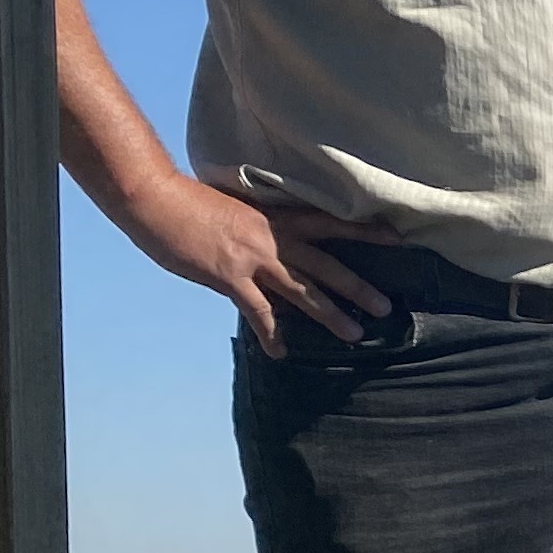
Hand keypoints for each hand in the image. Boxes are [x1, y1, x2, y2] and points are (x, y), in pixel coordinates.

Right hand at [118, 174, 398, 357]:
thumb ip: (261, 230)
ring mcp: (253, 259)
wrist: (155, 199)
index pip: (331, 223)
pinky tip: (281, 352)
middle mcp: (273, 238)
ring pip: (303, 292)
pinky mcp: (230, 278)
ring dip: (330, 315)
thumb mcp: (238, 209)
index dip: (364, 231)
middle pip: (327, 265)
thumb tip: (274, 248)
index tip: (397, 238)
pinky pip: (259, 313)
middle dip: (359, 287)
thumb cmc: (191, 201)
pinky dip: (271, 334)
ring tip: (356, 335)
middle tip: (387, 307)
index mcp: (277, 219)